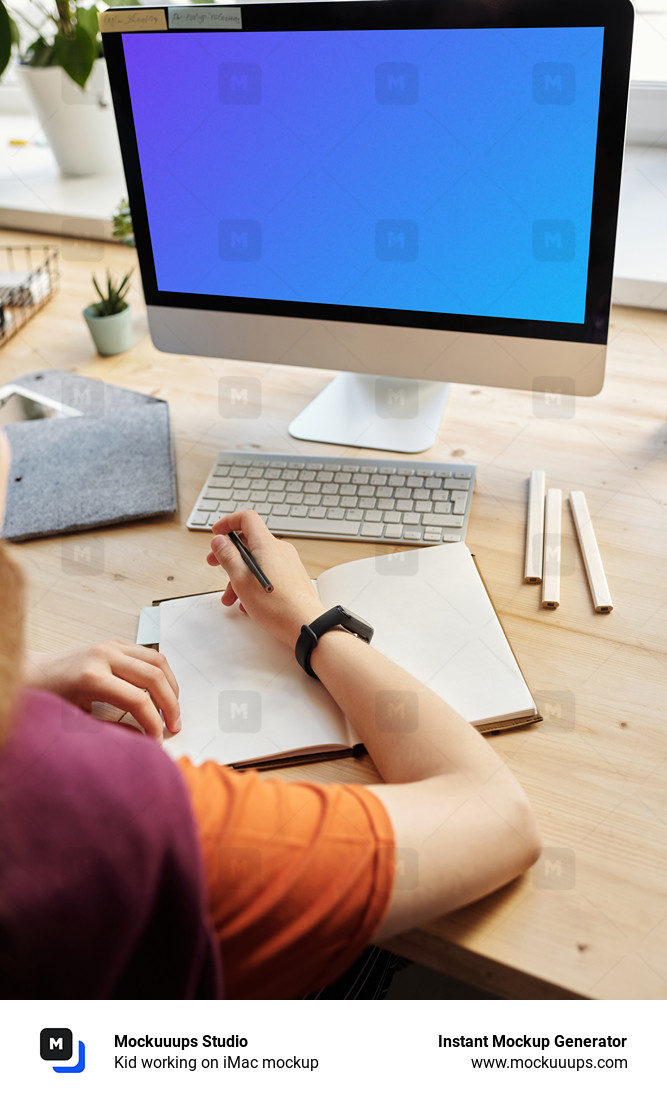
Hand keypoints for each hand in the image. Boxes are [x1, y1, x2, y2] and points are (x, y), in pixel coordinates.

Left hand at [25, 641, 180, 740]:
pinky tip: (162, 691)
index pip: (138, 700)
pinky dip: (162, 673)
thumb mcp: (78, 721)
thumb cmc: (50, 699)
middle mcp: (105, 655)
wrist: (33, 673)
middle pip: (154, 678)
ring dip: (171, 686)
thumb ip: (112, 729)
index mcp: (92, 677)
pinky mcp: (115, 642)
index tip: (157, 740)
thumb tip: (143, 740)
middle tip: (174, 727)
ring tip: (173, 709)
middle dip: (170, 705)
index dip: (153, 723)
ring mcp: (111, 645)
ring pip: (158, 662)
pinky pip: (149, 654)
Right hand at [206, 510, 325, 647]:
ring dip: (239, 576)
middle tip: (215, 564)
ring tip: (230, 598)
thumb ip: (228, 556)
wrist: (304, 624)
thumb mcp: (241, 580)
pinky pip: (268, 573)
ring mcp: (288, 563)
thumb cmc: (276, 605)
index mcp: (267, 545)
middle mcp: (280, 550)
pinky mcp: (292, 577)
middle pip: (249, 542)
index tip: (217, 533)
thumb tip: (220, 540)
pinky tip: (248, 602)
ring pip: (257, 562)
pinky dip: (254, 582)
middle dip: (229, 555)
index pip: (247, 519)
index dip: (229, 522)